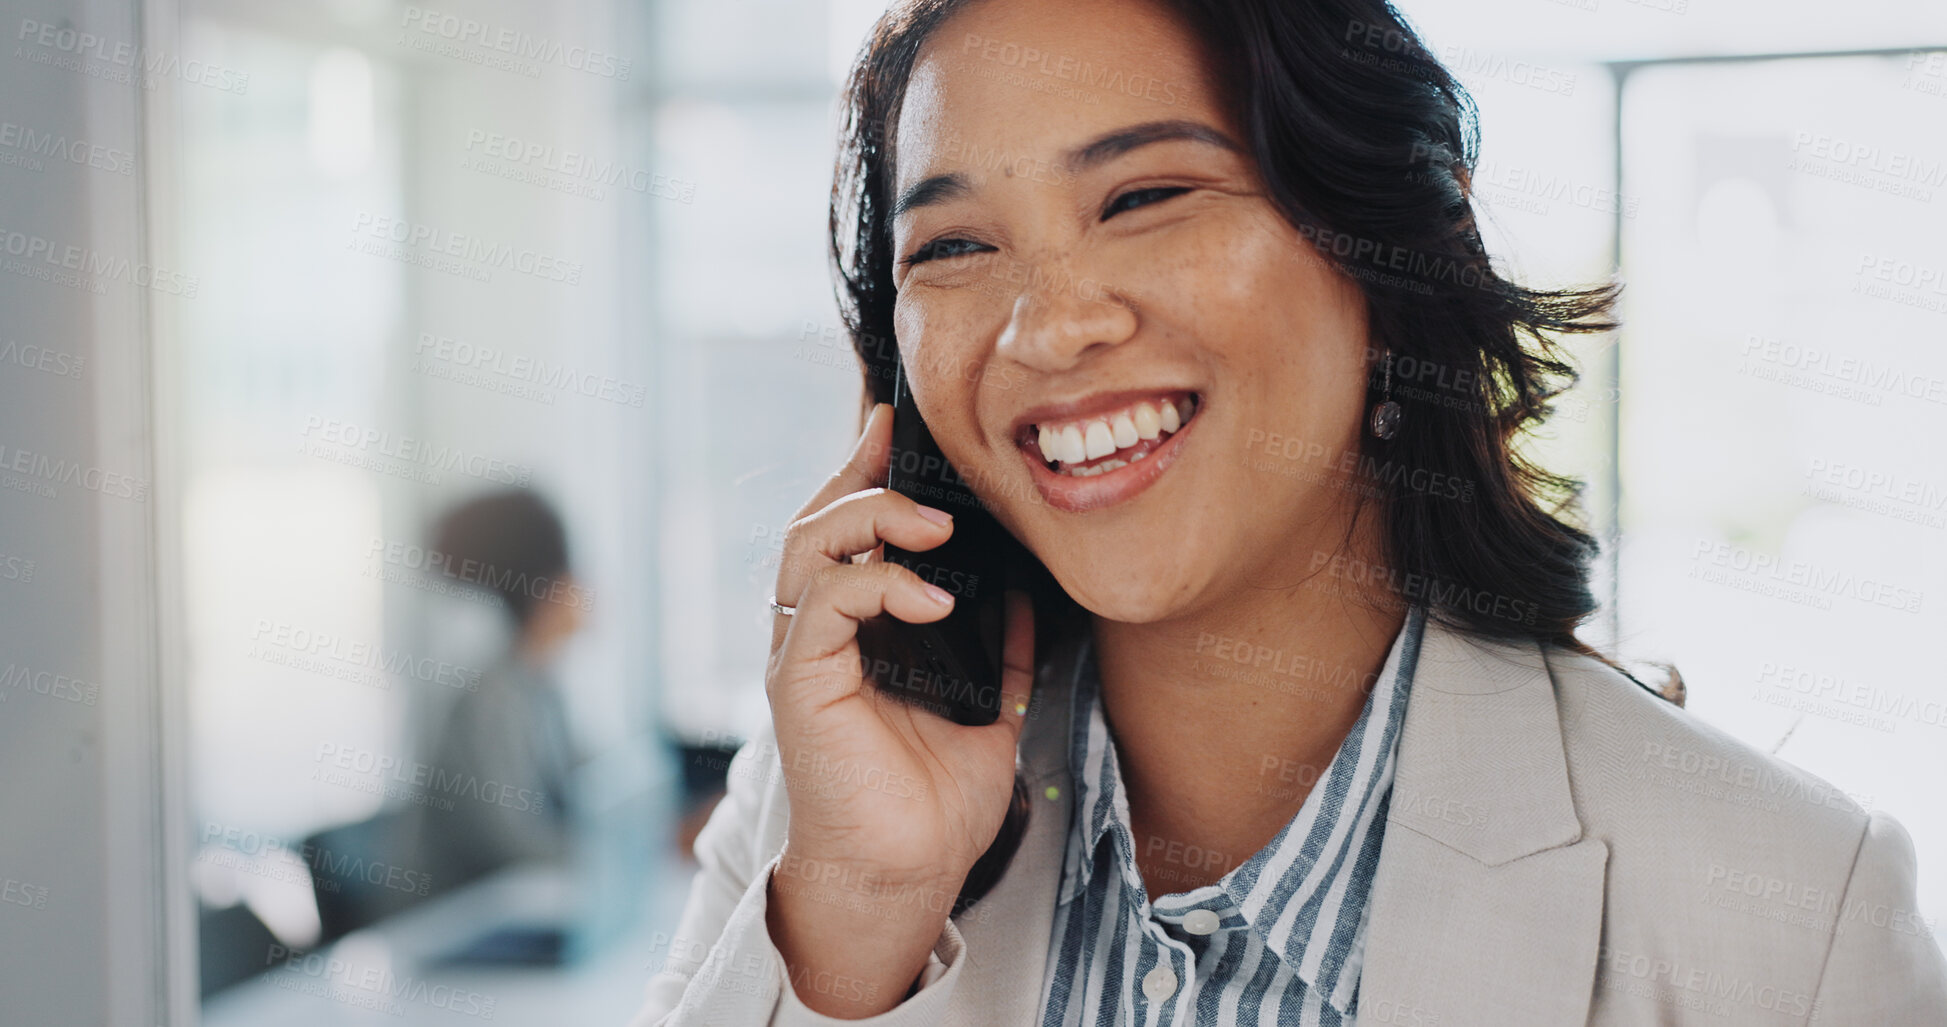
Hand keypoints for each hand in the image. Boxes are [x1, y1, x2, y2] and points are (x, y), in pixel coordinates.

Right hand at [766, 402, 1035, 897]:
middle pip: (814, 523)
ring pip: (807, 548)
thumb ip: (1002, 657)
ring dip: (871, 516)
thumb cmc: (933, 808)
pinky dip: (879, 582)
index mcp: (851, 637)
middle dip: (859, 473)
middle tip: (906, 443)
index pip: (845, 535)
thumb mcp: (986, 713)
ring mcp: (800, 658)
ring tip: (937, 524)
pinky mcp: (800, 684)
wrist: (906, 878)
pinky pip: (825, 602)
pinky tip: (935, 595)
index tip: (900, 429)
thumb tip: (1030, 599)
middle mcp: (815, 638)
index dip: (866, 475)